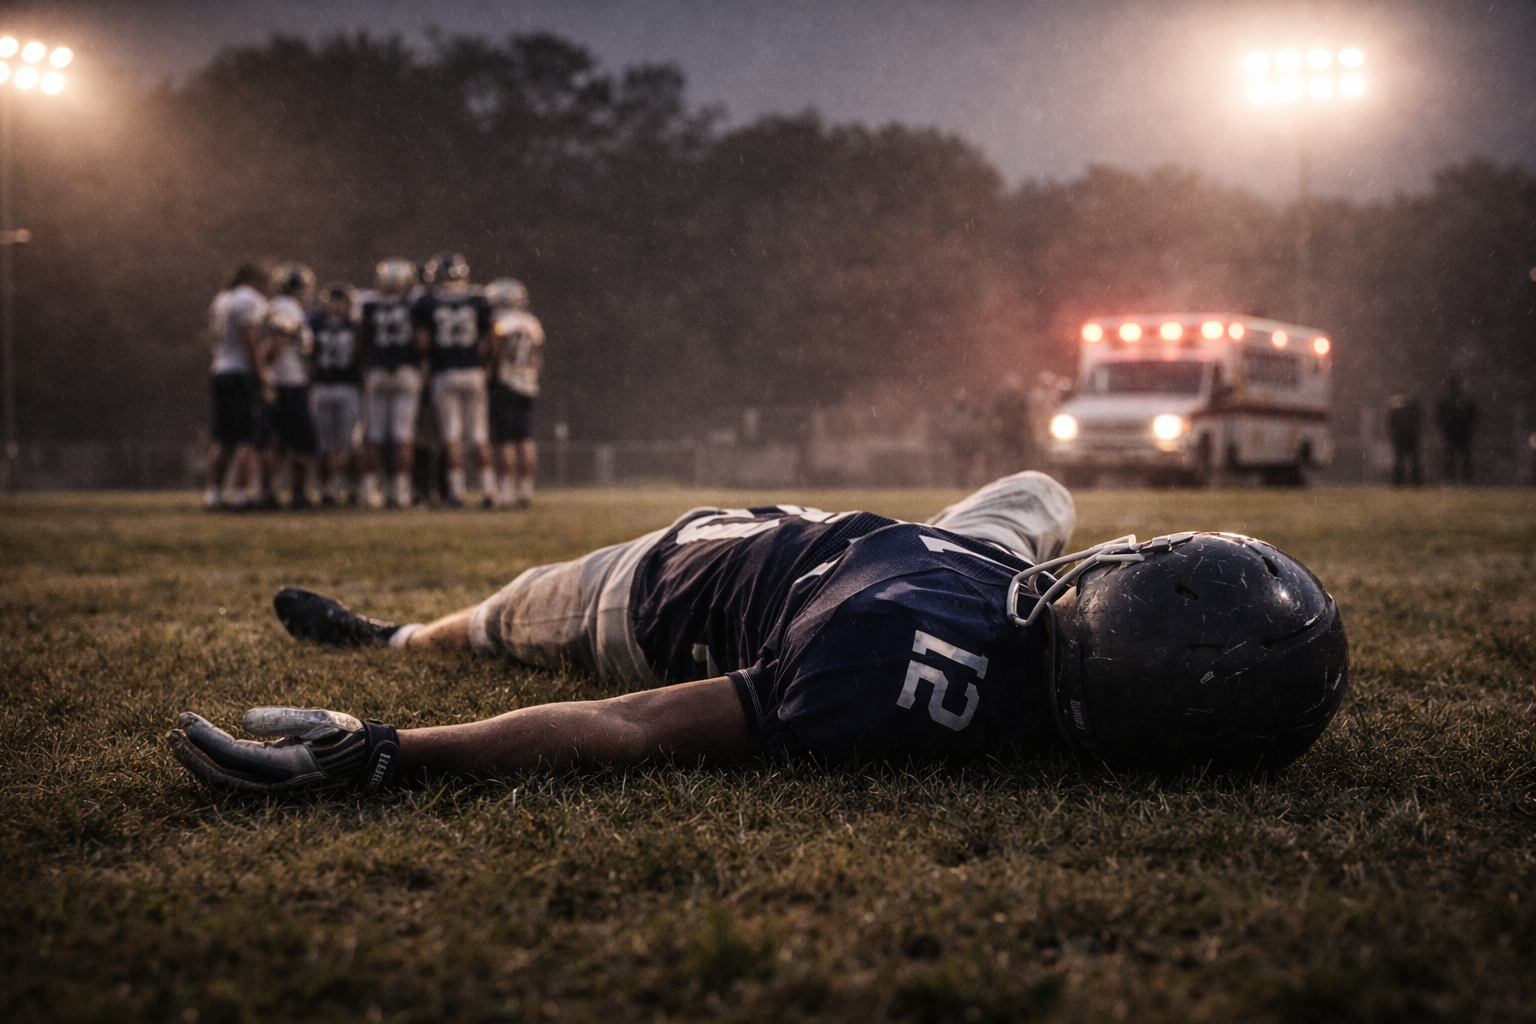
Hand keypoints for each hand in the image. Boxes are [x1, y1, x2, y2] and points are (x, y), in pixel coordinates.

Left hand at [167, 707, 400, 793]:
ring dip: (199, 759)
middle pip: (219, 774)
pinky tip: (204, 744)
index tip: (183, 720)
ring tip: (179, 738)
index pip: (231, 755)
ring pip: (224, 776)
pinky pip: (236, 772)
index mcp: (283, 768)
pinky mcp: (272, 776)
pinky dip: (216, 759)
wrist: (367, 757)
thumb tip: (242, 720)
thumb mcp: (318, 721)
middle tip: (170, 734)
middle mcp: (272, 783)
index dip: (204, 739)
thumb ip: (281, 719)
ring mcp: (270, 783)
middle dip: (191, 755)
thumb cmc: (346, 736)